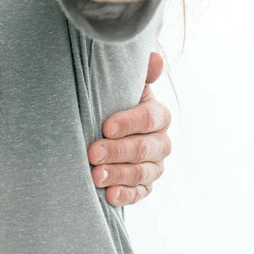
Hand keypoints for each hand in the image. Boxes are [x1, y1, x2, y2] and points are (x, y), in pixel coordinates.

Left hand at [88, 51, 171, 205]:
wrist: (105, 125)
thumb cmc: (112, 100)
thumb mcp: (122, 84)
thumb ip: (139, 73)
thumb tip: (155, 58)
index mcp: (158, 115)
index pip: (149, 119)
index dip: (128, 123)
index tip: (105, 126)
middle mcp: (161, 142)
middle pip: (144, 149)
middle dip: (117, 151)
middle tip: (92, 153)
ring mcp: (154, 166)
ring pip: (141, 173)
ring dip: (118, 175)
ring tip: (95, 175)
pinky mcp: (145, 185)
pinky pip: (140, 193)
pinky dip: (125, 195)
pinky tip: (109, 195)